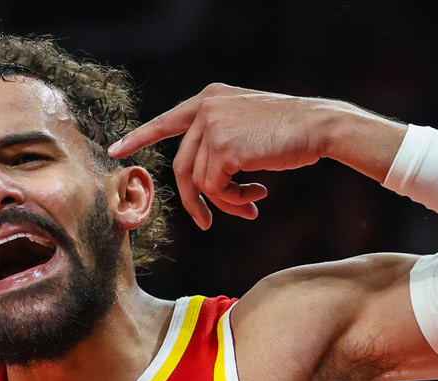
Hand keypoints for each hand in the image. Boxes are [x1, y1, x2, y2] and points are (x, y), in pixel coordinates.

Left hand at [109, 84, 344, 229]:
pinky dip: (233, 202)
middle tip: (207, 223)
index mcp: (211, 99)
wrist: (320, 126)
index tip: (117, 150)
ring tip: (251, 205)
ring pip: (201, 182)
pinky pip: (215, 189)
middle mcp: (206, 108)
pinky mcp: (222, 148)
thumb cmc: (292, 132)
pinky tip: (257, 197)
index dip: (141, 137)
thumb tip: (206, 184)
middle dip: (194, 200)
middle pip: (182, 165)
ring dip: (226, 203)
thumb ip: (222, 142)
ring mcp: (212, 127)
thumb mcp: (249, 127)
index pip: (168, 120)